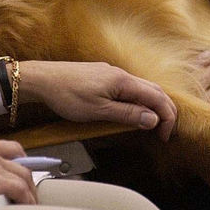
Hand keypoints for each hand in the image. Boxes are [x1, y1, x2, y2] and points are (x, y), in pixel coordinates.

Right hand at [0, 138, 36, 202]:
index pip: (11, 149)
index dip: (22, 162)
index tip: (25, 173)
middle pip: (22, 165)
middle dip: (31, 182)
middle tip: (32, 196)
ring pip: (24, 177)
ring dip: (32, 193)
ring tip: (33, 206)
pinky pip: (18, 189)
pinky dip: (27, 199)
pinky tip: (29, 208)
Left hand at [18, 61, 177, 140]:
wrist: (42, 79)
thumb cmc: (66, 94)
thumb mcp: (99, 111)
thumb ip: (128, 114)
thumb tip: (153, 119)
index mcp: (123, 82)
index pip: (157, 98)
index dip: (167, 117)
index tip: (165, 135)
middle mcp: (121, 74)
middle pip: (154, 90)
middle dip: (165, 111)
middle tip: (164, 132)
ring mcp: (112, 74)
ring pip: (142, 88)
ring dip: (152, 106)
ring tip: (152, 124)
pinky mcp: (103, 76)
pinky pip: (129, 87)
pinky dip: (139, 100)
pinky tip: (132, 111)